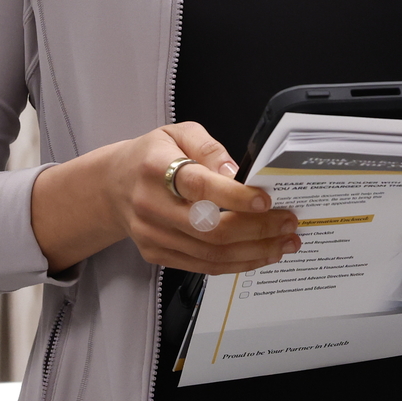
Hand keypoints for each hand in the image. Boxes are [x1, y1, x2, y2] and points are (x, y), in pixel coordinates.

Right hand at [31, 122, 299, 273]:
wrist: (113, 186)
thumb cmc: (152, 156)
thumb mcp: (178, 133)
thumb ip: (209, 149)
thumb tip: (237, 174)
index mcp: (155, 168)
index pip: (198, 186)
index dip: (235, 196)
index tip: (267, 200)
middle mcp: (151, 205)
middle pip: (209, 229)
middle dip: (256, 229)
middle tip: (288, 223)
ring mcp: (152, 235)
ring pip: (210, 254)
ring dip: (254, 252)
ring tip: (284, 243)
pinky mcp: (156, 255)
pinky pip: (202, 266)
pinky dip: (236, 263)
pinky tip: (260, 254)